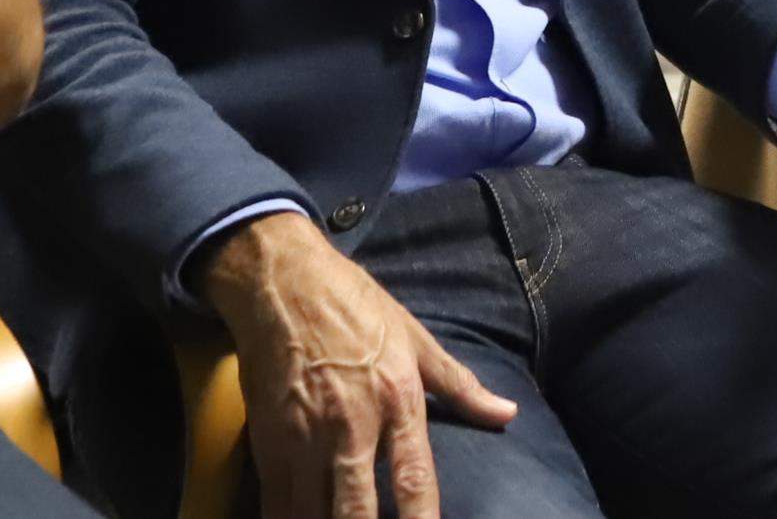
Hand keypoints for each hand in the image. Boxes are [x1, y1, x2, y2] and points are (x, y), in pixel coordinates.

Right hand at [206, 211, 515, 518]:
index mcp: (397, 399)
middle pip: (357, 509)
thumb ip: (460, 386)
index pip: (415, 477)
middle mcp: (351, 425)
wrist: (283, 282)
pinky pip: (277, 501)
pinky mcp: (269, 441)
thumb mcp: (415, 338)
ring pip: (313, 513)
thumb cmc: (355, 306)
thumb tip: (507, 413)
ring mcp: (305, 437)